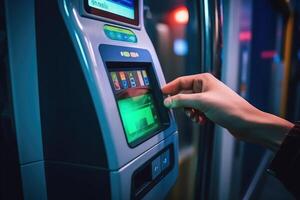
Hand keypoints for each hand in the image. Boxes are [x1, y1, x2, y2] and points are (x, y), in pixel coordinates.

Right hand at [162, 73, 293, 150]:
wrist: (246, 122)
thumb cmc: (230, 108)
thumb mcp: (202, 102)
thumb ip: (182, 100)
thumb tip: (168, 101)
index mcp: (204, 80)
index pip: (181, 81)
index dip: (170, 87)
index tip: (161, 94)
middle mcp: (205, 87)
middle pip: (184, 94)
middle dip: (182, 104)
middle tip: (181, 110)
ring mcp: (208, 98)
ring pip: (189, 104)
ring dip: (190, 112)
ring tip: (196, 117)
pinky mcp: (210, 108)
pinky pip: (196, 111)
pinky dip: (196, 116)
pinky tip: (202, 120)